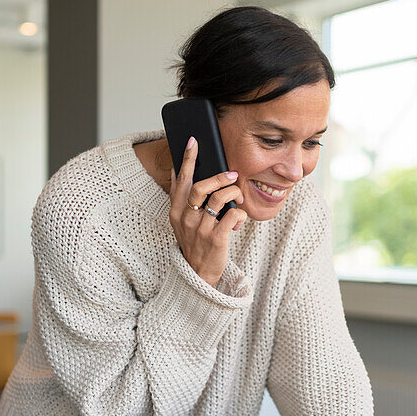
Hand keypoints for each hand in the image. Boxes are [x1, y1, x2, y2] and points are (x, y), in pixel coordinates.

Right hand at [169, 137, 247, 287]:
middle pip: (200, 187)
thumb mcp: (181, 221)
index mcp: (177, 211)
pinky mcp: (216, 239)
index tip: (194, 141)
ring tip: (238, 195)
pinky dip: (239, 213)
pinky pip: (232, 216)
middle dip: (218, 176)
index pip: (182, 180)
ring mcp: (201, 229)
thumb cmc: (194, 242)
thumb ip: (180, 198)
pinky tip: (239, 216)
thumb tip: (178, 170)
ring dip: (232, 192)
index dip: (188, 159)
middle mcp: (187, 218)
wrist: (197, 274)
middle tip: (232, 173)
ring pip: (218, 199)